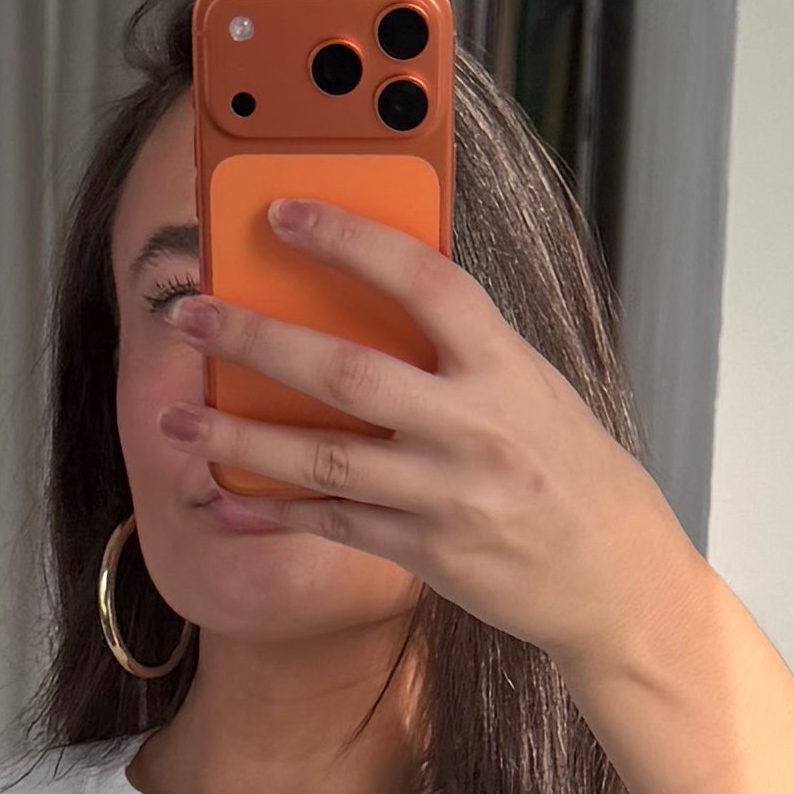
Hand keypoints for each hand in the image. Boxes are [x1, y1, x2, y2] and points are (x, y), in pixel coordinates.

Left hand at [155, 201, 714, 692]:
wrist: (618, 581)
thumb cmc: (573, 473)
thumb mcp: (534, 388)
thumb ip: (462, 351)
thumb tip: (371, 298)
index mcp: (507, 366)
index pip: (424, 281)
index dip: (350, 239)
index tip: (283, 212)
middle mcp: (475, 427)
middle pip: (348, 372)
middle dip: (258, 339)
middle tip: (192, 313)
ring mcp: (448, 495)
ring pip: (324, 459)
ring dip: (239, 438)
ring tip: (175, 419)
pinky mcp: (428, 554)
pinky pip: (334, 525)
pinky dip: (274, 510)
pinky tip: (223, 498)